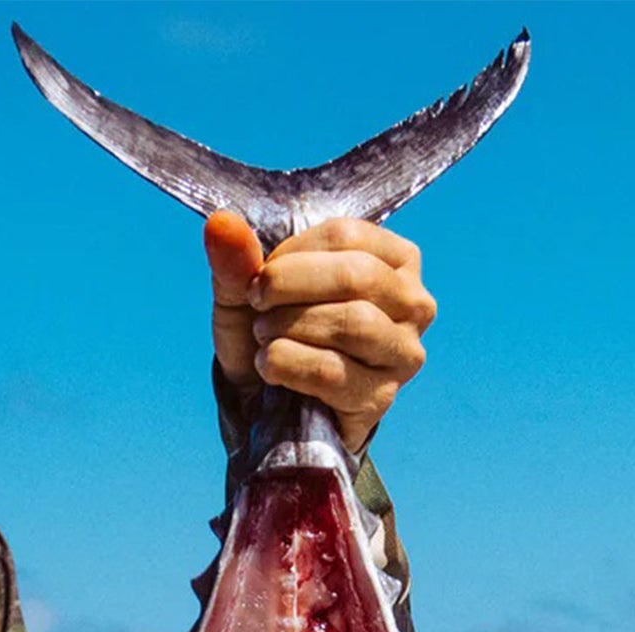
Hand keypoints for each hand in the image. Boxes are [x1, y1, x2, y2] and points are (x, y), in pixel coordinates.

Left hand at [207, 210, 435, 451]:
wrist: (266, 405)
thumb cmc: (273, 333)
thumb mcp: (249, 289)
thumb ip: (239, 255)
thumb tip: (221, 223)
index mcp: (395, 259)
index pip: (347, 235)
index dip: (291, 255)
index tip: (260, 279)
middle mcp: (413, 303)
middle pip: (356, 276)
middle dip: (290, 287)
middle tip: (257, 306)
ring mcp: (403, 354)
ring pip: (353, 324)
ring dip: (290, 327)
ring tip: (263, 337)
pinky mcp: (380, 398)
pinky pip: (333, 374)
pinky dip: (289, 364)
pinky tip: (269, 366)